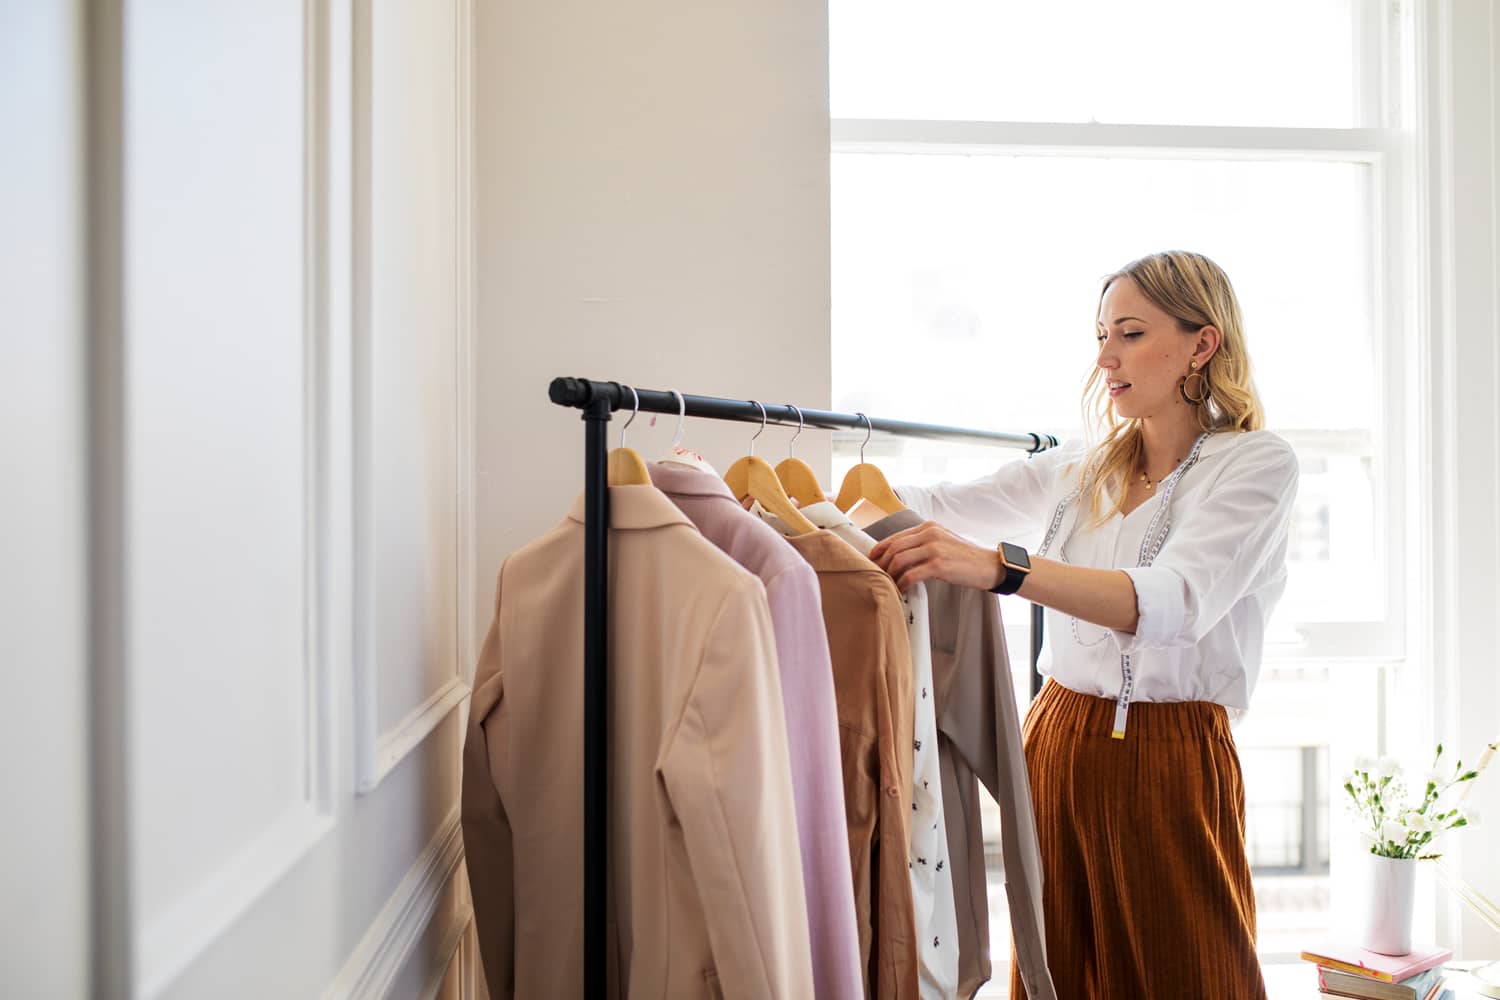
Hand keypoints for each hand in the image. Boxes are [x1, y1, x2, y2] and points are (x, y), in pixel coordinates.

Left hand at [867, 520, 999, 592]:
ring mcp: (934, 548)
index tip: (873, 558)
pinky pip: (911, 574)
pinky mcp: (939, 565)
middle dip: (881, 563)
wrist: (989, 566)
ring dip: (890, 575)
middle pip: (894, 547)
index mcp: (929, 527)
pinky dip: (902, 583)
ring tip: (889, 584)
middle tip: (876, 575)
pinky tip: (902, 590)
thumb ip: (924, 544)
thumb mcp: (944, 542)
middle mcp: (930, 534)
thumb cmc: (966, 558)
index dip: (880, 548)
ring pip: (899, 560)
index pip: (897, 536)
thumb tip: (902, 555)